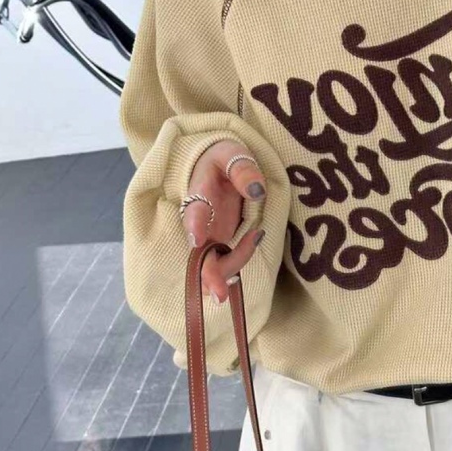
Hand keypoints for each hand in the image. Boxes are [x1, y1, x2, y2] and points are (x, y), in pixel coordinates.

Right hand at [181, 140, 267, 303]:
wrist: (217, 166)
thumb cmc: (222, 159)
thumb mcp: (232, 154)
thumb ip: (242, 169)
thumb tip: (258, 191)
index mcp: (198, 197)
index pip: (193, 212)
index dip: (195, 225)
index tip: (196, 239)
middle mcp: (201, 224)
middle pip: (200, 254)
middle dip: (208, 275)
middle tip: (220, 296)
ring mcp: (211, 237)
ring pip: (214, 264)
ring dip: (231, 268)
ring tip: (257, 234)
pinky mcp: (221, 243)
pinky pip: (226, 262)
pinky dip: (237, 263)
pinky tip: (255, 240)